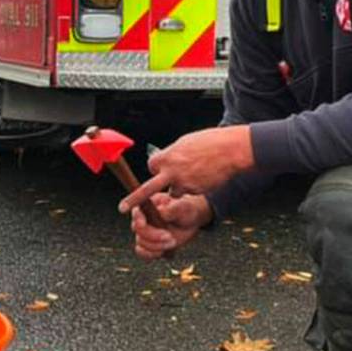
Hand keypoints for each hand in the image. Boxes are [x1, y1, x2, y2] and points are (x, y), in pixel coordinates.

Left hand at [118, 125, 253, 214]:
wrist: (229, 150)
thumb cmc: (209, 142)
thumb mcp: (185, 143)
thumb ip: (173, 154)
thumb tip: (165, 159)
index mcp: (167, 156)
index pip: (152, 166)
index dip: (157, 168)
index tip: (160, 169)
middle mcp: (172, 171)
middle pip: (147, 189)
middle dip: (134, 199)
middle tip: (122, 208)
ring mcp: (183, 183)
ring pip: (175, 191)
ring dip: (181, 186)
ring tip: (198, 173)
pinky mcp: (195, 191)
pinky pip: (190, 192)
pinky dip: (195, 187)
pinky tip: (206, 176)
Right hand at [130, 193, 212, 259]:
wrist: (190, 221)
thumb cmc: (185, 209)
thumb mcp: (182, 207)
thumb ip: (171, 209)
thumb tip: (160, 212)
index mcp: (147, 205)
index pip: (136, 212)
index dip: (137, 219)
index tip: (143, 224)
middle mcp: (142, 219)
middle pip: (138, 230)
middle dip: (153, 236)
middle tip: (170, 237)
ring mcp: (144, 233)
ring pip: (141, 243)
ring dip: (156, 246)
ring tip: (173, 242)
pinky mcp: (148, 245)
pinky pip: (143, 253)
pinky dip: (152, 254)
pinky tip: (164, 252)